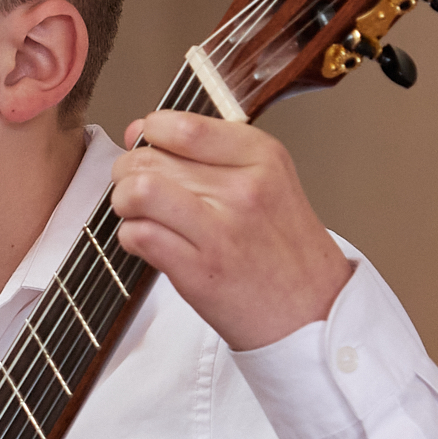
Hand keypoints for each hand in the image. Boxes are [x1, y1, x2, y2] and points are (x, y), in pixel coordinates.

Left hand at [110, 111, 352, 351]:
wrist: (313, 312)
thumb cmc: (283, 250)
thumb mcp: (268, 182)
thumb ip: (207, 152)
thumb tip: (142, 128)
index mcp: (262, 158)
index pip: (182, 126)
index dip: (150, 133)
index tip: (148, 145)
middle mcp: (243, 189)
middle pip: (150, 159)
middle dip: (128, 172)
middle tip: (138, 189)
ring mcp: (221, 230)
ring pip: (137, 192)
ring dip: (124, 203)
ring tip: (138, 214)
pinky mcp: (198, 270)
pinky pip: (138, 235)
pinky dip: (131, 237)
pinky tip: (149, 242)